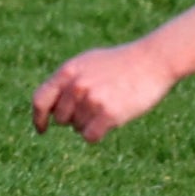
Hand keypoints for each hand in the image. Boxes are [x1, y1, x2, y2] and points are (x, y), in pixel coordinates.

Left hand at [32, 40, 177, 142]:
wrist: (156, 59)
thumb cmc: (124, 61)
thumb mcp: (90, 62)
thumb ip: (67, 80)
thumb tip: (45, 106)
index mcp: (69, 71)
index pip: (40, 100)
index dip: (38, 118)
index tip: (42, 129)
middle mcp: (76, 85)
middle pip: (61, 119)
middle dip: (75, 118)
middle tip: (98, 105)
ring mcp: (92, 99)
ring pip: (78, 128)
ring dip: (92, 123)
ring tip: (112, 104)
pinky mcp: (108, 113)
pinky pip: (91, 136)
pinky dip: (100, 133)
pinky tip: (114, 119)